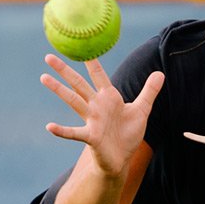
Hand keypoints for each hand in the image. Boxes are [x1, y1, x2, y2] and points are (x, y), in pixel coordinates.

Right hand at [41, 56, 164, 177]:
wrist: (122, 158)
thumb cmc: (128, 134)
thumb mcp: (142, 110)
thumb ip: (149, 91)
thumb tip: (161, 73)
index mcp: (109, 98)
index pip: (98, 75)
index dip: (92, 61)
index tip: (82, 45)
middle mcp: (97, 106)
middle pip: (78, 84)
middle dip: (64, 70)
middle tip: (48, 56)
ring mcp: (92, 120)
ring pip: (73, 101)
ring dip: (59, 90)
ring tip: (43, 77)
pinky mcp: (91, 137)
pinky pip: (74, 133)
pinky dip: (62, 131)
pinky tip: (49, 127)